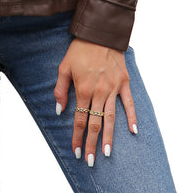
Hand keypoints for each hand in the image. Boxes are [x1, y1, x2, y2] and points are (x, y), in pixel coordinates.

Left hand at [53, 39, 136, 165]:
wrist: (99, 32)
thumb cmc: (80, 49)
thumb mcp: (64, 66)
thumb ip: (60, 89)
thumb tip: (59, 110)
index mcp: (83, 88)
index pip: (80, 119)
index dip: (77, 136)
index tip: (76, 151)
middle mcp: (99, 91)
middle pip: (95, 123)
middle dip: (92, 143)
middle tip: (90, 161)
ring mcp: (113, 87)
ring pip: (111, 117)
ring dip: (109, 137)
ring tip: (107, 153)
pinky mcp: (124, 82)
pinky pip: (129, 102)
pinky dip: (132, 117)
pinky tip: (133, 131)